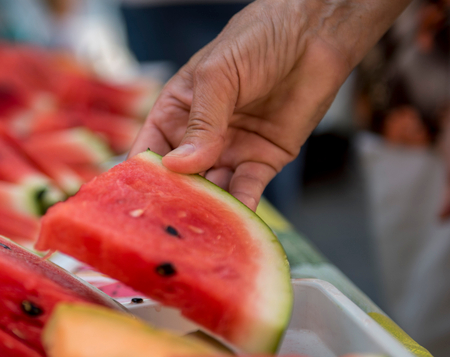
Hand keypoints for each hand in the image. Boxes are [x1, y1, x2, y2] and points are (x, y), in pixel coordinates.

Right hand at [129, 0, 409, 209]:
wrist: (314, 35)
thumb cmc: (257, 40)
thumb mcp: (218, 76)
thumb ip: (202, 123)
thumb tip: (178, 165)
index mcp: (177, 112)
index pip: (150, 149)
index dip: (141, 175)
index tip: (135, 199)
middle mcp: (200, 136)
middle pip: (180, 178)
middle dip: (174, 199)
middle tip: (168, 224)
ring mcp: (231, 151)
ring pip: (212, 189)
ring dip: (207, 209)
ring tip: (199, 229)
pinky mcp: (263, 161)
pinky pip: (248, 190)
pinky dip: (242, 206)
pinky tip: (235, 220)